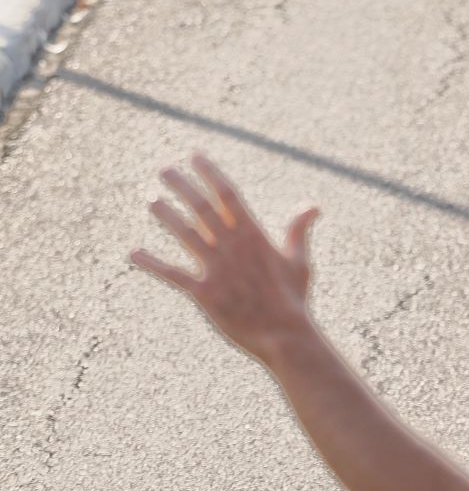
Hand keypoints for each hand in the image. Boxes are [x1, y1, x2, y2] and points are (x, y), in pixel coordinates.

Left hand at [130, 154, 321, 363]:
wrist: (284, 333)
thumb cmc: (292, 298)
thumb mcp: (299, 261)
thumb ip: (298, 231)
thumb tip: (312, 206)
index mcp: (255, 236)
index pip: (228, 195)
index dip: (210, 173)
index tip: (196, 156)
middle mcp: (232, 246)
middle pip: (202, 207)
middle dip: (182, 186)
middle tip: (164, 170)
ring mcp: (216, 268)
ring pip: (185, 233)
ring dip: (166, 215)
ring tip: (151, 200)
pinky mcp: (203, 292)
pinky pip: (172, 273)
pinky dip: (152, 263)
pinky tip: (134, 253)